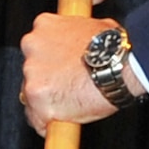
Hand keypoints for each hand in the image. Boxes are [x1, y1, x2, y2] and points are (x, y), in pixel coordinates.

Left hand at [20, 13, 134, 134]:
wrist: (119, 66)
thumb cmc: (112, 48)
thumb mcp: (91, 27)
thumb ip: (74, 35)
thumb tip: (79, 44)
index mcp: (44, 25)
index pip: (37, 47)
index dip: (49, 62)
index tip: (57, 69)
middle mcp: (32, 44)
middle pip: (31, 70)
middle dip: (46, 80)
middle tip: (67, 86)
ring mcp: (32, 70)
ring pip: (30, 94)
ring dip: (47, 100)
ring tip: (70, 102)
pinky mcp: (35, 95)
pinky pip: (36, 118)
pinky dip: (47, 122)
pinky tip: (64, 120)